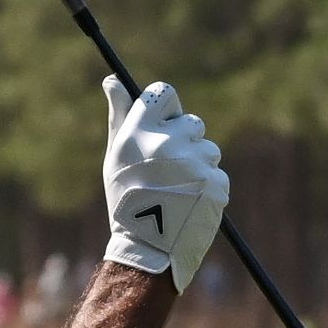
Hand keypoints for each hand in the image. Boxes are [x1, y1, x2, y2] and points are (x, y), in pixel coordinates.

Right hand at [101, 77, 227, 290]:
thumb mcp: (116, 156)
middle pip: (191, 122)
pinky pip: (216, 173)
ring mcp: (194, 162)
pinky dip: (206, 186)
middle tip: (166, 170)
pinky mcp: (215, 181)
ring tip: (176, 191)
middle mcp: (167, 142)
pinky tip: (188, 203)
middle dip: (184, 141)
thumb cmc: (126, 199)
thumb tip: (112, 80)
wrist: (146, 247)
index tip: (163, 125)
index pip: (164, 93)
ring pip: (207, 149)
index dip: (166, 108)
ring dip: (196, 165)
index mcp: (139, 131)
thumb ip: (119, 115)